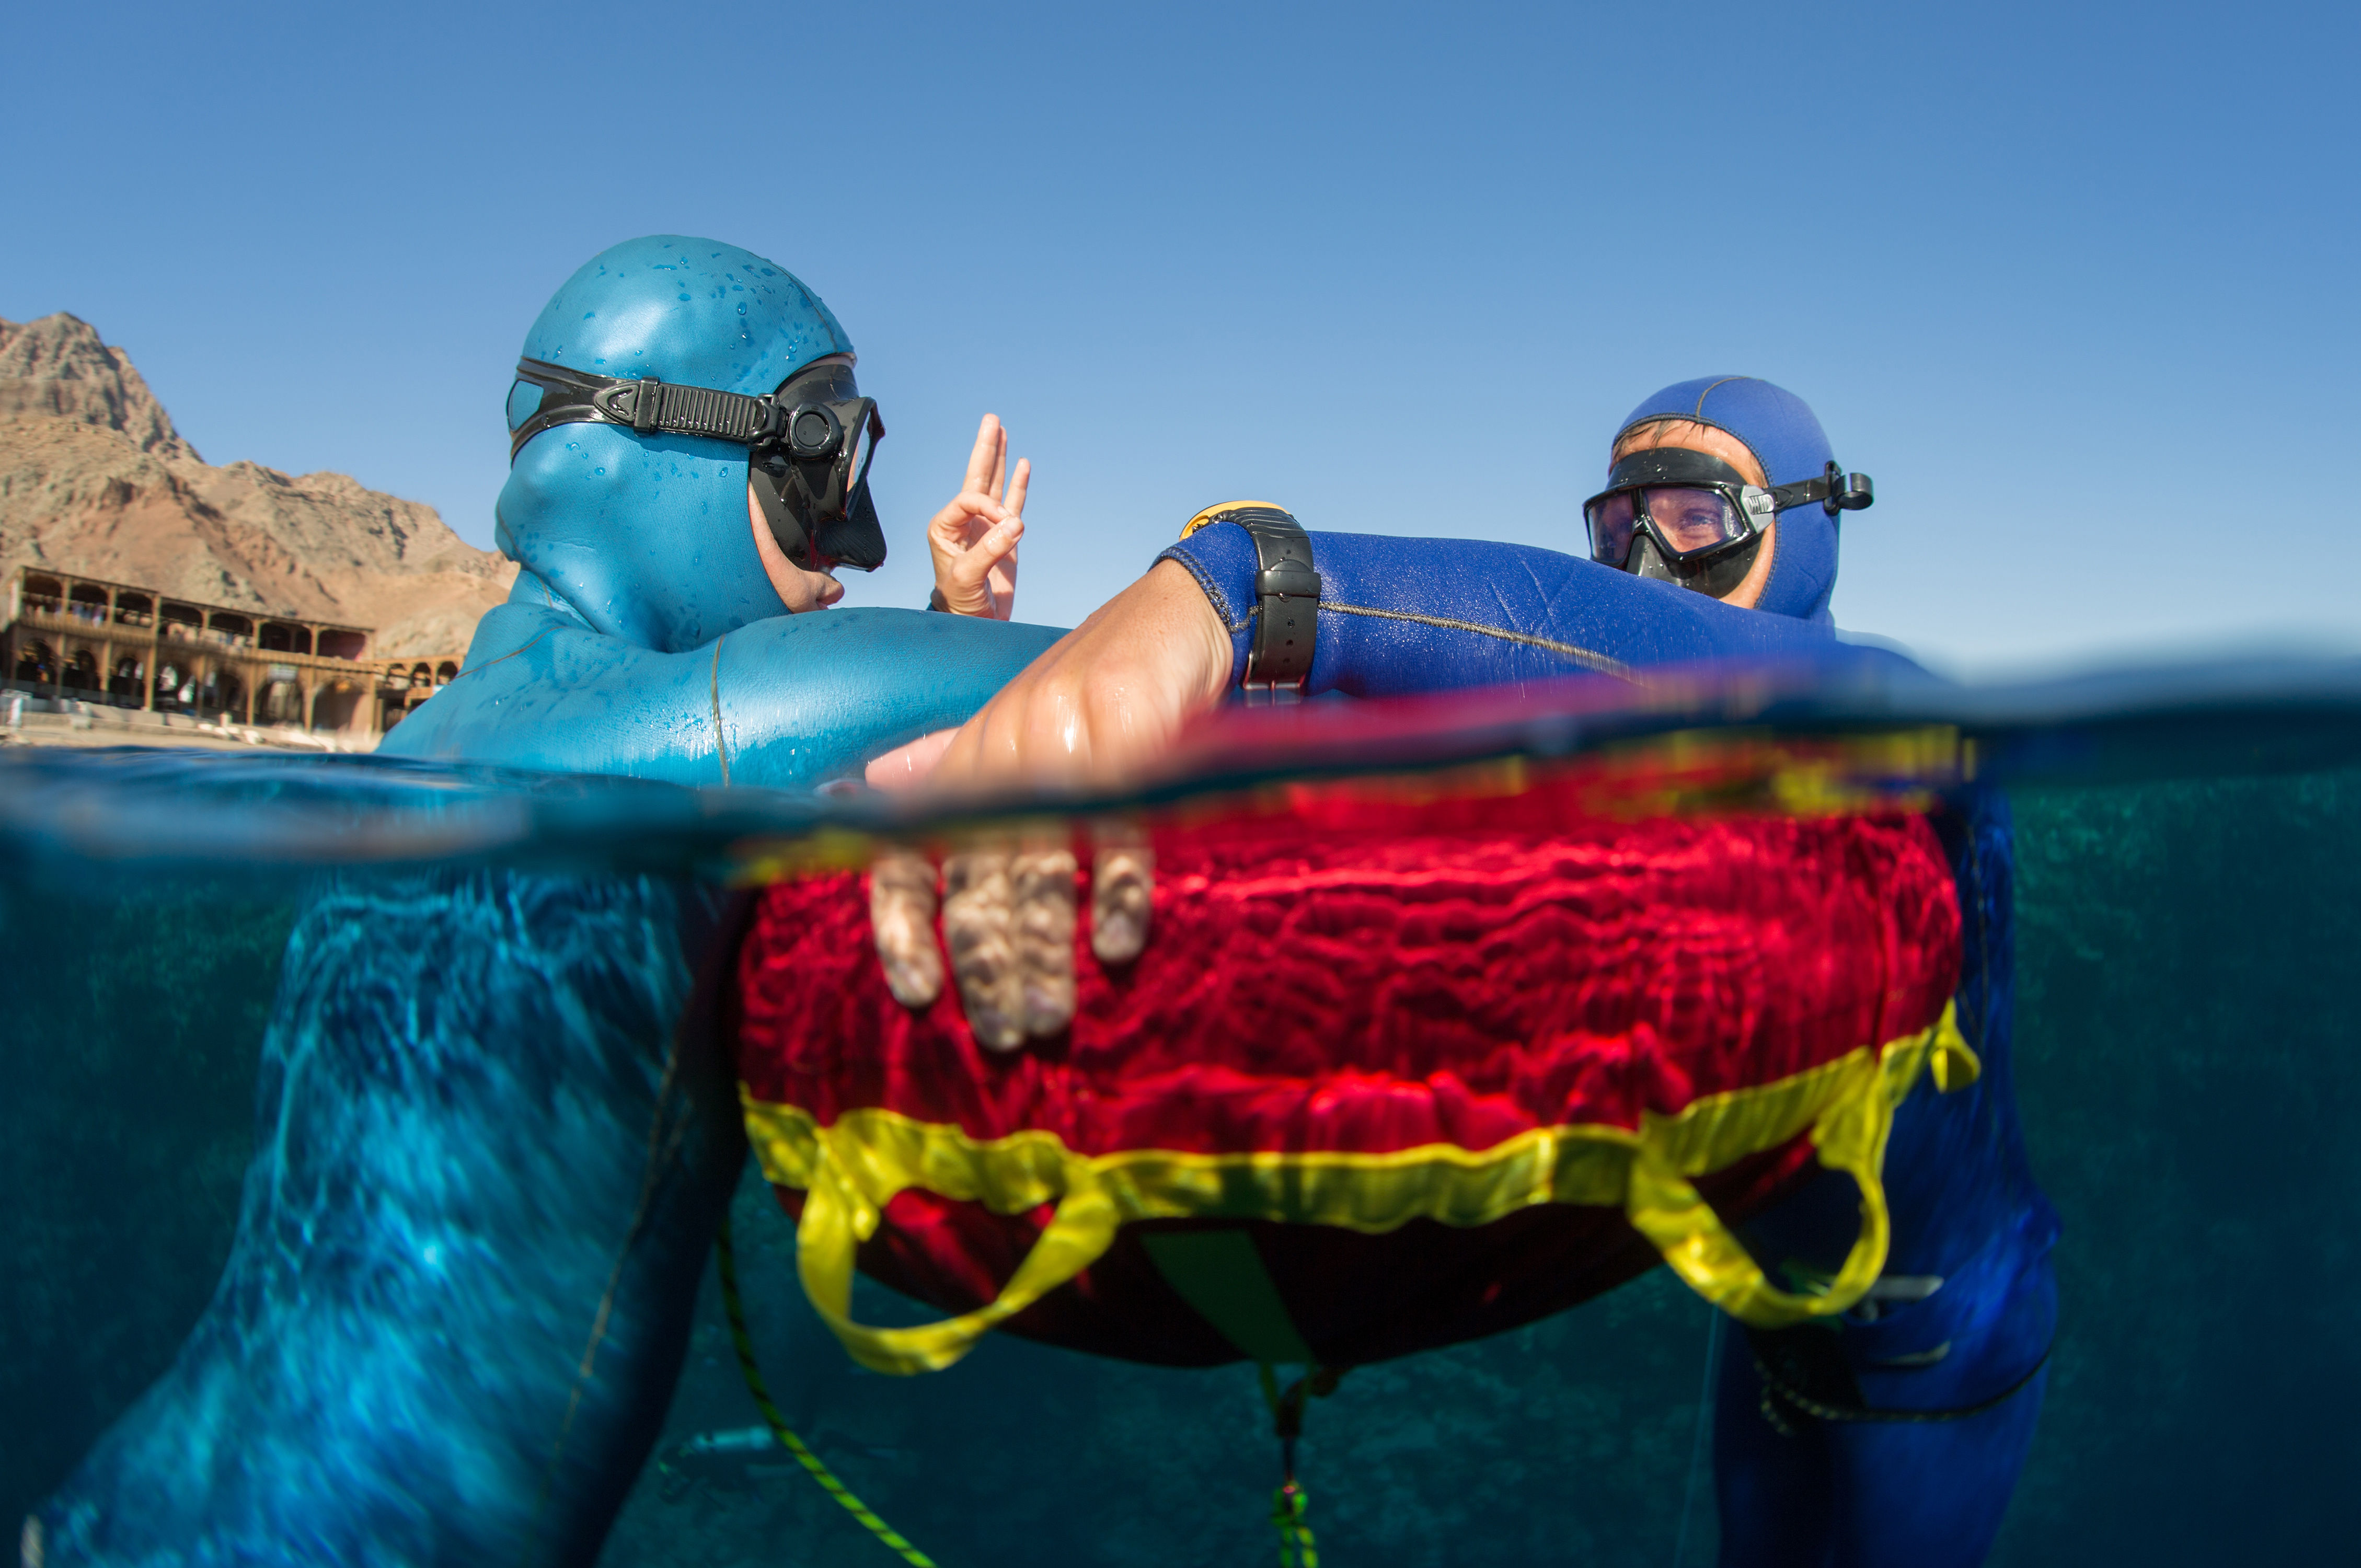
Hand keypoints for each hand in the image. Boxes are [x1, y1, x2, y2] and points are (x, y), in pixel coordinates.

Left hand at [862, 558, 1226, 1041]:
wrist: (1176, 618)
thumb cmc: (1097, 692)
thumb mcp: (1011, 727)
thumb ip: (943, 767)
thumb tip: (865, 791)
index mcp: (969, 762)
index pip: (906, 851)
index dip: (901, 924)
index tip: (917, 992)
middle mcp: (1002, 757)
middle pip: (973, 879)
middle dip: (985, 965)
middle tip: (1003, 1035)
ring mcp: (1063, 748)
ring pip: (1035, 869)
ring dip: (1041, 953)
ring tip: (1049, 1019)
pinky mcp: (1129, 741)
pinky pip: (1115, 833)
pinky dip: (1114, 892)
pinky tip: (1119, 946)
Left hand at [927, 415, 1027, 618]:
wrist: (974, 625)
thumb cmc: (960, 603)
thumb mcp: (967, 577)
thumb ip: (988, 550)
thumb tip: (1016, 523)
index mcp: (945, 526)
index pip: (970, 499)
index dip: (990, 506)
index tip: (1007, 525)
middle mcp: (963, 522)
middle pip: (976, 477)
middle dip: (984, 449)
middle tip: (991, 420)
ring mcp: (984, 527)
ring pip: (993, 485)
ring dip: (998, 458)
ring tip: (1000, 430)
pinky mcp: (1003, 538)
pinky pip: (1012, 504)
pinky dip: (1017, 485)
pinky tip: (1022, 464)